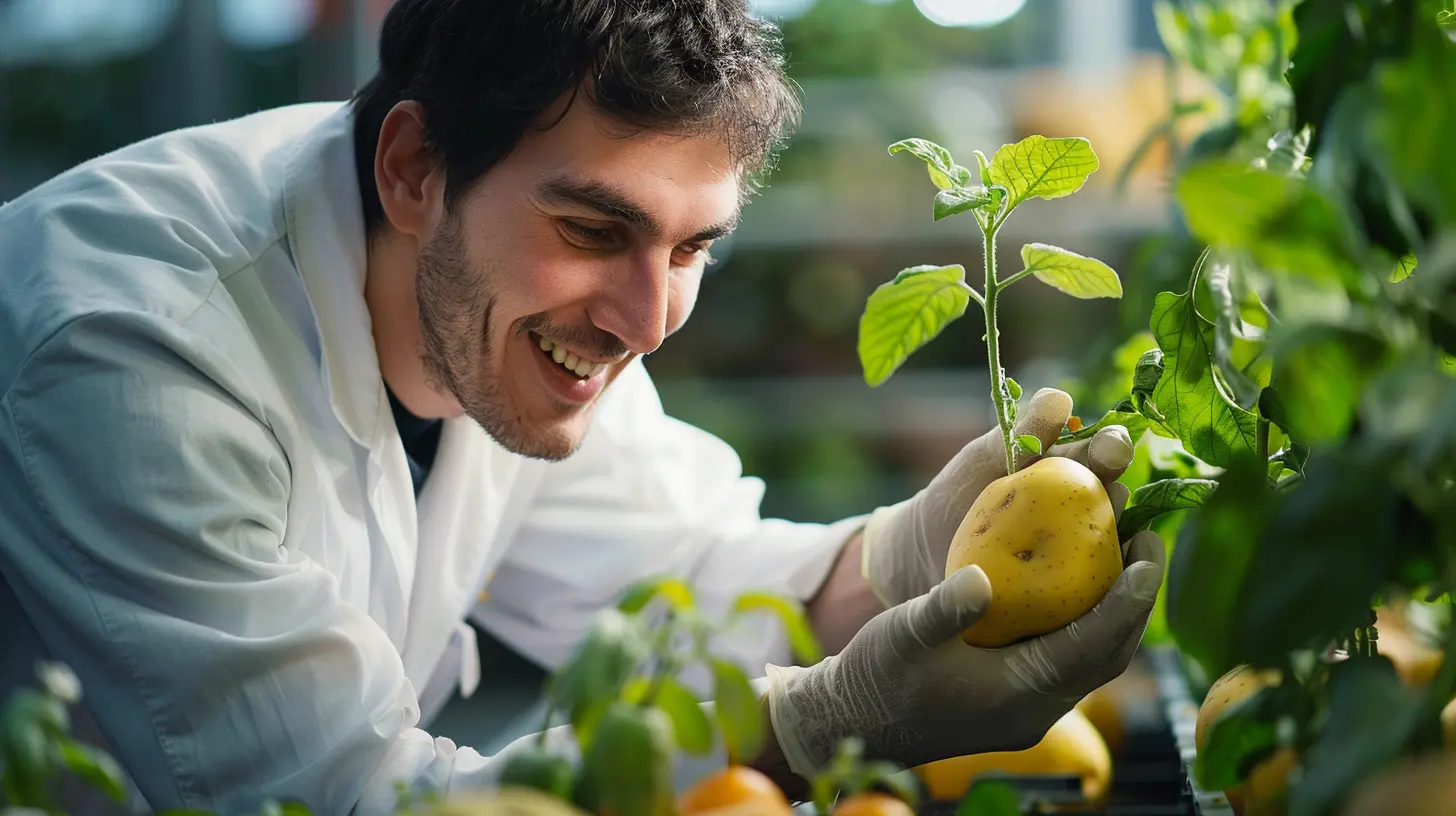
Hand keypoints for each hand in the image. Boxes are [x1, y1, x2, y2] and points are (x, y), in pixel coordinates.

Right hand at [762, 531, 1165, 777]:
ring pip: (1094, 657)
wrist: (855, 721)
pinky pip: (1070, 657)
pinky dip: (1085, 619)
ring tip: (1125, 552)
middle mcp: (1037, 708)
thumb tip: (982, 577)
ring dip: (1116, 609)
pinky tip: (1076, 580)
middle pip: (1109, 654)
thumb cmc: (877, 677)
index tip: (1149, 550)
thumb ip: (944, 608)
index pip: (1092, 646)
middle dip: (1138, 599)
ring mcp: (1030, 707)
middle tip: (1149, 538)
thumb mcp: (903, 634)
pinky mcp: (1019, 699)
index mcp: (1018, 695)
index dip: (1127, 600)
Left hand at [860, 387, 1134, 608]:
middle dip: (1117, 492)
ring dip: (1120, 540)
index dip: (1113, 447)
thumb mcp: (986, 457)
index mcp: (1074, 466)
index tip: (1109, 447)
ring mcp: (1085, 551)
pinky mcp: (1075, 593)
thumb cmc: (961, 493)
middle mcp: (1090, 506)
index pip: (1105, 451)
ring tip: (1114, 534)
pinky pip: (1100, 591)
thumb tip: (1061, 399)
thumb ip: (1023, 430)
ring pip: (1115, 543)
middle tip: (1109, 489)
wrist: (928, 548)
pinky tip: (1107, 589)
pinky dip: (1108, 589)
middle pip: (1116, 494)